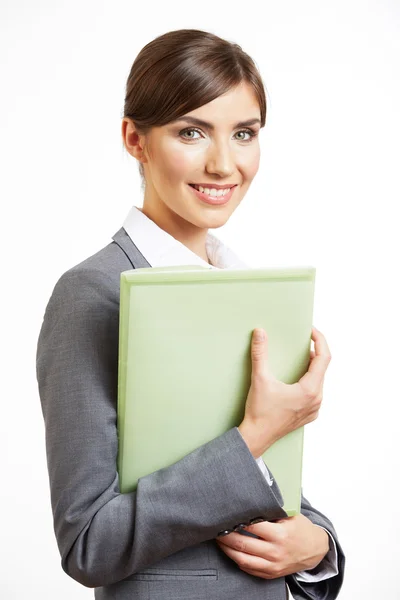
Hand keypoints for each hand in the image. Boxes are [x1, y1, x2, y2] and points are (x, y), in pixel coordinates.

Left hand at [215, 515, 329, 579]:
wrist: (315, 550)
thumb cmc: (301, 530)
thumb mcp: (290, 515)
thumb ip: (271, 511)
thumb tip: (250, 502)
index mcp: (280, 534)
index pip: (252, 527)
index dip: (236, 522)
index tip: (226, 516)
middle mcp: (275, 551)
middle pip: (243, 544)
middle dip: (226, 536)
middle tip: (216, 528)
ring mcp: (272, 565)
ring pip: (242, 559)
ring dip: (227, 550)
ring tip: (218, 540)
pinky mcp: (270, 574)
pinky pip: (248, 568)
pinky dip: (237, 560)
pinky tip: (230, 551)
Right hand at [238, 326, 330, 457]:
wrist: (257, 437)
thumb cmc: (260, 412)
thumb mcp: (260, 379)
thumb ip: (260, 353)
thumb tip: (260, 333)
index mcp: (310, 390)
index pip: (324, 358)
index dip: (320, 340)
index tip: (311, 331)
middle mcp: (316, 400)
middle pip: (322, 368)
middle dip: (314, 352)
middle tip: (303, 340)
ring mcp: (314, 409)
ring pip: (319, 381)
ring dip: (311, 367)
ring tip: (300, 356)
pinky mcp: (308, 415)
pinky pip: (315, 393)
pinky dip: (309, 381)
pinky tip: (297, 378)